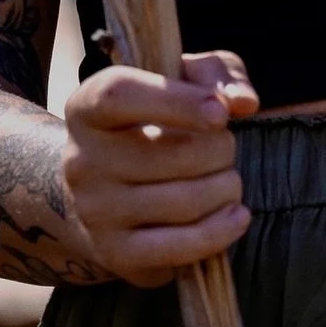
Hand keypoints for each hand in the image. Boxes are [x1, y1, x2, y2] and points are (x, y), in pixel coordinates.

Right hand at [62, 49, 258, 286]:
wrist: (107, 188)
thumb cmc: (154, 119)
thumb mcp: (181, 78)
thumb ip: (216, 73)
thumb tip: (244, 101)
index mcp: (87, 106)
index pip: (122, 96)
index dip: (177, 102)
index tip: (221, 113)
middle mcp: (81, 160)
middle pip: (172, 153)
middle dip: (221, 149)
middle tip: (227, 147)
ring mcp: (94, 211)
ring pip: (183, 202)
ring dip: (226, 188)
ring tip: (229, 180)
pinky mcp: (115, 253)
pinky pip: (178, 249)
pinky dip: (219, 232)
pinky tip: (237, 216)